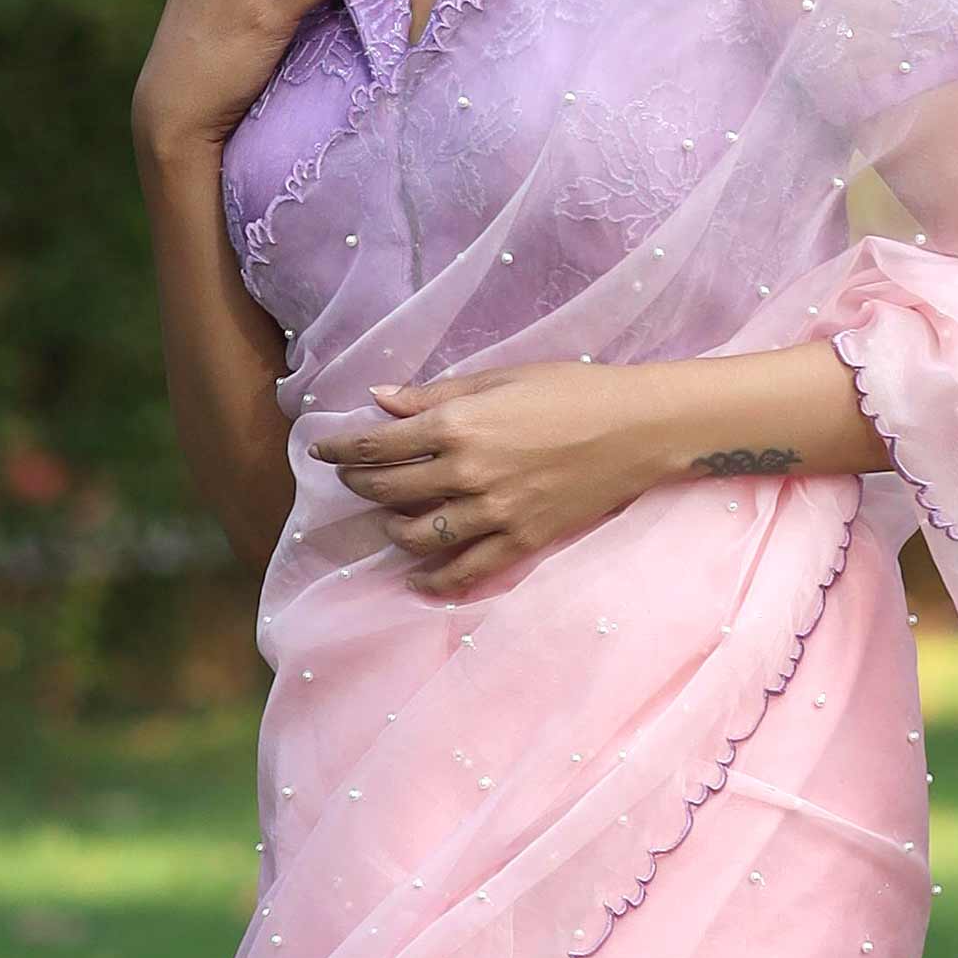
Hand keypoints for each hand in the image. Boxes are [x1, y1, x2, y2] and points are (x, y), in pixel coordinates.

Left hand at [308, 358, 663, 597]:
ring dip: (391, 530)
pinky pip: (465, 570)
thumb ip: (435, 394)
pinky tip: (418, 579)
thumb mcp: (500, 378)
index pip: (377, 443)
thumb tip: (378, 399)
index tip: (320, 449)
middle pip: (389, 489)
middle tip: (352, 480)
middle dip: (360, 485)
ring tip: (387, 522)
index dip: (340, 448)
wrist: (637, 428)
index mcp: (458, 423)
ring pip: (418, 534)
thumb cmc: (571, 390)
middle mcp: (468, 471)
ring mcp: (494, 511)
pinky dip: (435, 579)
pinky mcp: (521, 539)